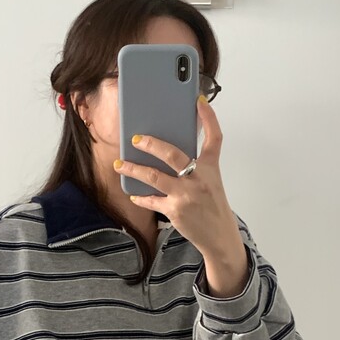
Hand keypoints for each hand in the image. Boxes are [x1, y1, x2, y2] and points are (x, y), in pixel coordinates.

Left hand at [114, 95, 239, 257]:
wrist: (220, 236)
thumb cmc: (213, 206)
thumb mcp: (211, 181)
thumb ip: (196, 166)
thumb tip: (170, 152)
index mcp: (211, 168)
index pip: (214, 138)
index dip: (208, 118)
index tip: (198, 102)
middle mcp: (199, 179)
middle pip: (172, 154)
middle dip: (151, 144)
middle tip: (136, 139)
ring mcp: (186, 195)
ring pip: (154, 177)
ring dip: (133, 169)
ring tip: (120, 164)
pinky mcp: (175, 211)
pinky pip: (151, 200)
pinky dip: (141, 197)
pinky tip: (133, 195)